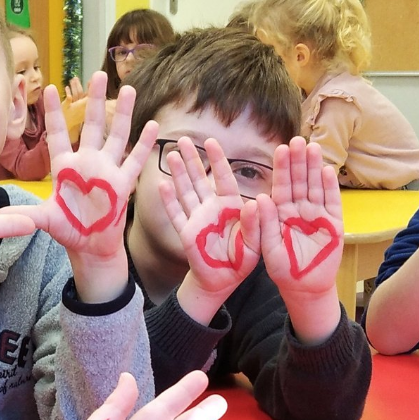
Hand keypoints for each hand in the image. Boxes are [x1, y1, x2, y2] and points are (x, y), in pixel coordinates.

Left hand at [7, 74, 157, 260]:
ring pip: (117, 135)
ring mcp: (107, 170)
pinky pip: (135, 160)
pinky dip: (144, 144)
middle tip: (98, 75)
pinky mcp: (123, 184)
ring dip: (123, 113)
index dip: (54, 113)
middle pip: (91, 125)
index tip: (50, 88)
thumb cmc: (68, 230)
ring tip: (128, 89)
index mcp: (64, 167)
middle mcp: (87, 163)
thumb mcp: (46, 220)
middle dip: (94, 101)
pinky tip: (152, 125)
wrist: (91, 247)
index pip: (57, 134)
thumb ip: (26, 215)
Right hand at [158, 137, 260, 303]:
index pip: (224, 177)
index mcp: (231, 206)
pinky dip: (169, 200)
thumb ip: (255, 224)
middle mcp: (212, 208)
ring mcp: (197, 218)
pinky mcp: (186, 232)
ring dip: (178, 173)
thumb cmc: (242, 259)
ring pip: (186, 191)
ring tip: (171, 154)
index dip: (217, 159)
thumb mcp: (255, 242)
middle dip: (192, 159)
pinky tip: (162, 185)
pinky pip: (176, 214)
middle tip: (183, 140)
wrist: (223, 280)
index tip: (210, 141)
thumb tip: (256, 203)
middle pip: (200, 179)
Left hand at [260, 138, 344, 298]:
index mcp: (280, 212)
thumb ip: (264, 223)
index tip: (280, 148)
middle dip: (299, 160)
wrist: (304, 287)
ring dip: (314, 167)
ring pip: (316, 186)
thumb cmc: (283, 268)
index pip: (281, 185)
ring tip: (313, 147)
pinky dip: (330, 186)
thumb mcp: (268, 247)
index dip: (282, 167)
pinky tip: (327, 170)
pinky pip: (331, 201)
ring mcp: (317, 215)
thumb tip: (259, 197)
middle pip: (299, 180)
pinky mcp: (333, 223)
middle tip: (298, 139)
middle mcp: (298, 209)